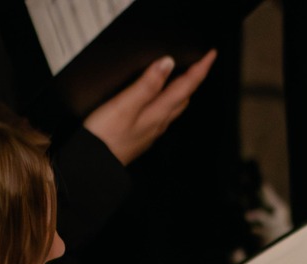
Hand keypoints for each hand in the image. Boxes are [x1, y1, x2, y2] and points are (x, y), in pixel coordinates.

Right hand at [84, 51, 217, 164]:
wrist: (94, 166)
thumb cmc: (106, 136)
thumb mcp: (125, 104)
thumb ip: (147, 84)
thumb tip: (167, 62)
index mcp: (159, 112)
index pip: (186, 86)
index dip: (200, 69)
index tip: (211, 54)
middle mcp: (160, 122)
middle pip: (184, 97)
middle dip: (194, 79)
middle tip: (200, 63)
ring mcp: (151, 130)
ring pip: (175, 107)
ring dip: (182, 91)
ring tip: (185, 78)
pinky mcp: (141, 135)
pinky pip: (162, 115)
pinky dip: (168, 102)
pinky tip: (160, 100)